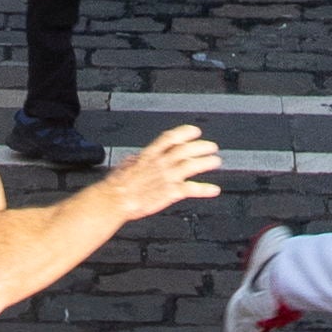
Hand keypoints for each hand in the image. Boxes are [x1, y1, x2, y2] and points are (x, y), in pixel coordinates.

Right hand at [109, 123, 224, 220]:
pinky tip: (214, 189)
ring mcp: (167, 177)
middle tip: (212, 146)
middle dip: (201, 146)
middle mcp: (161, 163)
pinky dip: (205, 189)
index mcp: (149, 154)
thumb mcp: (125, 165)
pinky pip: (192, 189)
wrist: (114, 200)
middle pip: (185, 150)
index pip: (170, 137)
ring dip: (206, 162)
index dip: (185, 132)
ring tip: (216, 161)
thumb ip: (135, 160)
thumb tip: (135, 158)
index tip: (195, 131)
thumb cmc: (116, 185)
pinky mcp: (170, 192)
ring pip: (192, 165)